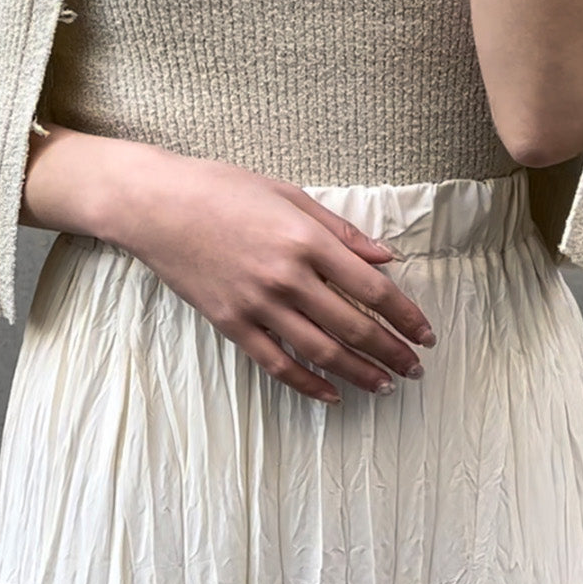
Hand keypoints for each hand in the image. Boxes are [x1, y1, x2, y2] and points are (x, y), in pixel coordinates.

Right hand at [111, 147, 435, 402]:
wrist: (156, 205)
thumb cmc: (222, 189)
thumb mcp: (289, 194)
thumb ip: (340, 230)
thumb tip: (386, 257)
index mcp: (307, 240)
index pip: (373, 288)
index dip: (406, 316)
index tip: (426, 334)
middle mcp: (288, 277)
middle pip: (354, 327)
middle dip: (392, 352)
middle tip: (416, 370)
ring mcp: (257, 304)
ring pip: (322, 352)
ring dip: (361, 374)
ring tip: (385, 386)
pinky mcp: (231, 324)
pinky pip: (277, 364)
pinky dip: (308, 384)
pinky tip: (332, 394)